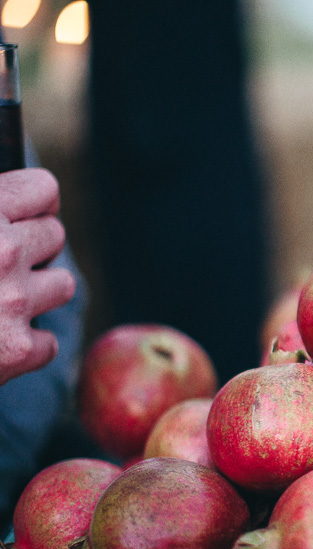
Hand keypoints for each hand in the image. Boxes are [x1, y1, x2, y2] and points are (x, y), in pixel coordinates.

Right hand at [0, 169, 75, 384]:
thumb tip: (0, 207)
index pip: (43, 190)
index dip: (34, 203)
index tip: (26, 215)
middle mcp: (1, 253)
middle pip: (55, 237)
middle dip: (32, 248)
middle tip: (1, 263)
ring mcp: (14, 302)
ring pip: (62, 284)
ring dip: (37, 292)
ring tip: (1, 299)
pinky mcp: (17, 349)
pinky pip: (48, 341)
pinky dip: (25, 345)